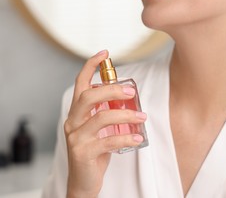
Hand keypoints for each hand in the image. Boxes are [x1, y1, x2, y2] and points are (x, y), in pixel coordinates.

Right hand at [64, 50, 145, 196]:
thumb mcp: (99, 128)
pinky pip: (108, 141)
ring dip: (126, 115)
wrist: (84, 181)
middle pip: (88, 97)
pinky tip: (138, 138)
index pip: (80, 84)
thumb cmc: (95, 151)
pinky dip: (126, 138)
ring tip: (142, 117)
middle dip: (112, 90)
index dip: (90, 66)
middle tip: (131, 92)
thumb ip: (107, 112)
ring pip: (101, 118)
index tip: (105, 53)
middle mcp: (73, 122)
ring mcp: (76, 137)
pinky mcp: (84, 152)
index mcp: (77, 113)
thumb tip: (128, 96)